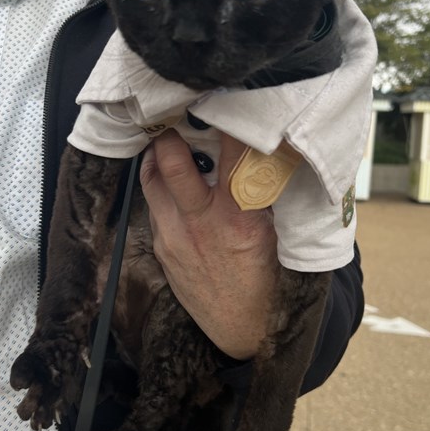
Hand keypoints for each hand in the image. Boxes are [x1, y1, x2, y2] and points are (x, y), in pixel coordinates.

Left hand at [140, 130, 279, 360]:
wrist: (245, 329)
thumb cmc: (269, 279)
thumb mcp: (277, 234)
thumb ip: (264, 195)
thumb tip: (265, 155)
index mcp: (239, 217)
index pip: (231, 154)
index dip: (226, 124)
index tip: (224, 101)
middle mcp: (202, 223)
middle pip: (173, 164)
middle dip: (172, 134)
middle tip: (176, 115)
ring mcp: (176, 237)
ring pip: (152, 182)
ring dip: (156, 158)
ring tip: (164, 140)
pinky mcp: (164, 249)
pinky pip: (154, 207)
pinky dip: (158, 187)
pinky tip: (166, 178)